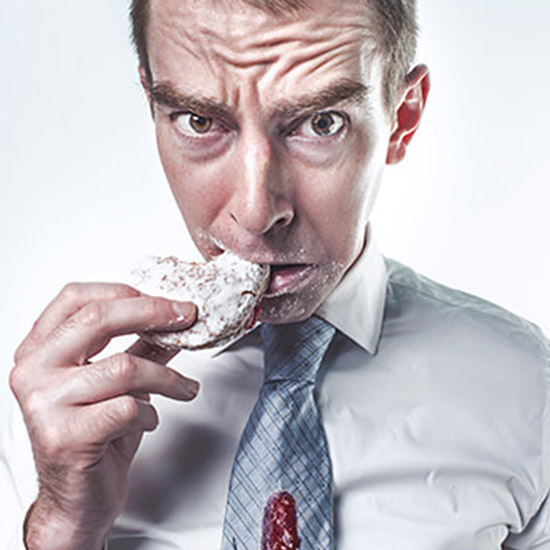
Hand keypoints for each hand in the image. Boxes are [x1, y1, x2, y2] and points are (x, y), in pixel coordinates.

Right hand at [9, 283, 198, 549]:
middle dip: (153, 314)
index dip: (123, 291)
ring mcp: (44, 404)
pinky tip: (148, 421)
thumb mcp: (119, 382)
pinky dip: (151, 413)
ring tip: (184, 388)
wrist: (78, 499)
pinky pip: (128, 408)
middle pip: (97, 319)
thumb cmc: (94, 436)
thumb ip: (142, 347)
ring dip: (167, 378)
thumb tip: (177, 317)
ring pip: (124, 368)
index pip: (74, 297)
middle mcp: (33, 372)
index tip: (163, 301)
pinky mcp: (65, 436)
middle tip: (187, 318)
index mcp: (40, 350)